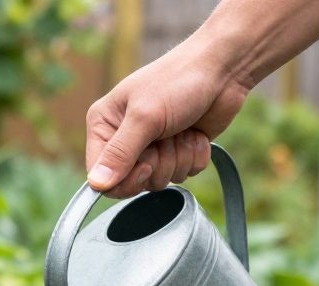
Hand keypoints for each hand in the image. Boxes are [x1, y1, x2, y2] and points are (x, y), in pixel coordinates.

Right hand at [85, 41, 251, 197]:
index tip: (146, 166)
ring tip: (184, 130)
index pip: (100, 175)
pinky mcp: (177, 151)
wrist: (223, 68)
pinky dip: (194, 156)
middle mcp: (124, 138)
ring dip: (179, 158)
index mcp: (104, 125)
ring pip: (160, 180)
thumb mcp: (145, 116)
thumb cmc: (179, 80)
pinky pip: (183, 175)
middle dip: (158, 163)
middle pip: (132, 182)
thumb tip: (96, 184)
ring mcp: (152, 146)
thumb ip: (120, 153)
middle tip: (168, 137)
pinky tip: (196, 134)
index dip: (124, 179)